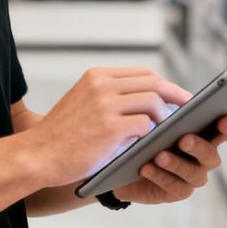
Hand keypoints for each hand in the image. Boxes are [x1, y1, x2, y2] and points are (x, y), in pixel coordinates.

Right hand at [27, 67, 192, 186]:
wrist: (37, 154)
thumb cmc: (63, 136)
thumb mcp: (84, 103)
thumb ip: (112, 99)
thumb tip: (151, 104)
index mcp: (97, 77)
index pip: (142, 73)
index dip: (165, 84)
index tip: (179, 95)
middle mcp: (102, 85)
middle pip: (153, 82)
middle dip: (175, 96)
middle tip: (189, 109)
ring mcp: (106, 105)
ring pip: (153, 101)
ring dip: (164, 117)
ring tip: (167, 130)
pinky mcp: (110, 127)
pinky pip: (145, 124)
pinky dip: (152, 133)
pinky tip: (152, 142)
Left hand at [111, 115, 226, 204]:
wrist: (128, 162)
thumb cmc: (149, 134)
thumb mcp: (159, 117)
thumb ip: (173, 107)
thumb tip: (182, 99)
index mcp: (205, 134)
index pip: (224, 129)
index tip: (223, 119)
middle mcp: (204, 157)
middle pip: (210, 154)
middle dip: (198, 146)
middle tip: (183, 139)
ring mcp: (192, 176)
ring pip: (192, 172)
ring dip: (176, 163)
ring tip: (159, 155)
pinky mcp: (177, 191)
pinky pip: (173, 186)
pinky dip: (159, 176)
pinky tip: (146, 167)